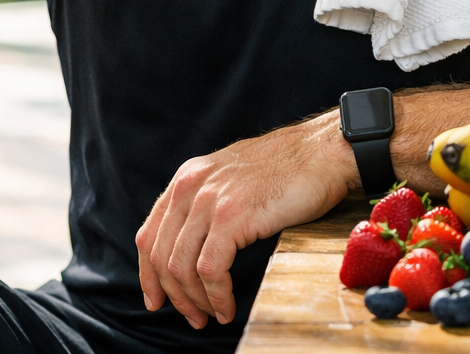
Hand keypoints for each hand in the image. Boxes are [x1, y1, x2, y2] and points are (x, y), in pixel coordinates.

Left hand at [135, 114, 355, 328]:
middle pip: (160, 256)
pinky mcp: (232, 216)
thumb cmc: (288, 169)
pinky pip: (210, 269)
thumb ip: (207, 203)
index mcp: (187, 179)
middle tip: (193, 318)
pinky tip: (227, 307)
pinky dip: (216, 296)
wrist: (321, 151)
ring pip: (181, 267)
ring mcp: (209, 200)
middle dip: (174, 296)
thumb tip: (194, 244)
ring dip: (195, 301)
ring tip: (213, 315)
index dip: (148, 274)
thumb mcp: (232, 179)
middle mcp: (190, 186)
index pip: (149, 234)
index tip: (156, 299)